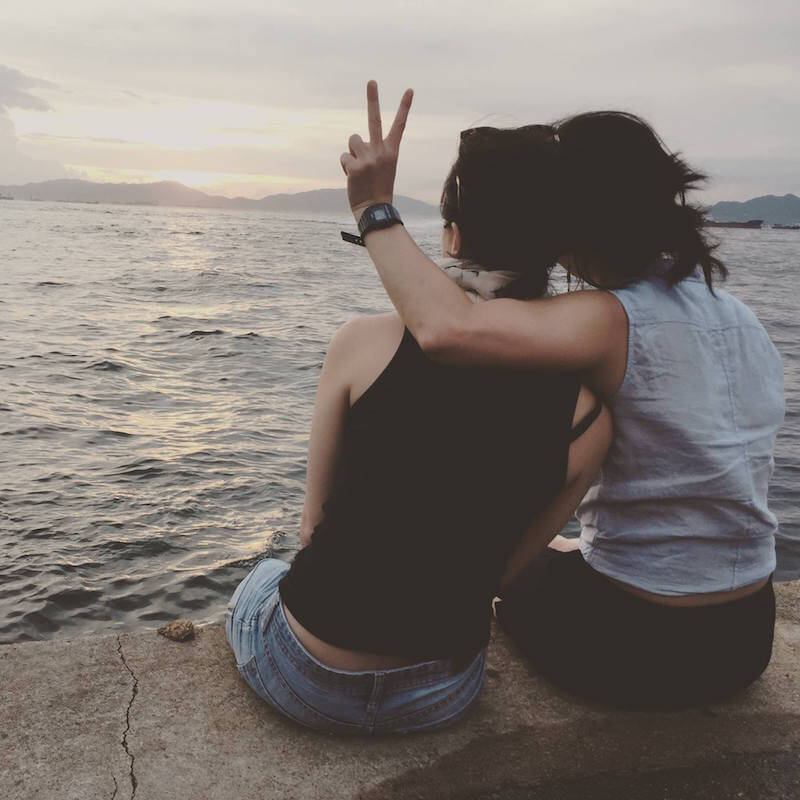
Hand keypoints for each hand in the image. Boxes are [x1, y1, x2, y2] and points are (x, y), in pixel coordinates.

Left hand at [340, 80, 412, 221]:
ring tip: (359, 168)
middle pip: (375, 120)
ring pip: (352, 141)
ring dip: (352, 152)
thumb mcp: (382, 167)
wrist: (375, 210)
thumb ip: (373, 150)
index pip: (400, 126)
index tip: (409, 90)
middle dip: (373, 98)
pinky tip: (353, 177)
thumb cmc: (377, 188)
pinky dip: (345, 166)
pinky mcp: (355, 166)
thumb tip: (355, 141)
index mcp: (392, 152)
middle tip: (371, 81)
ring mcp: (368, 158)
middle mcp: (381, 152)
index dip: (405, 107)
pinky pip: (344, 156)